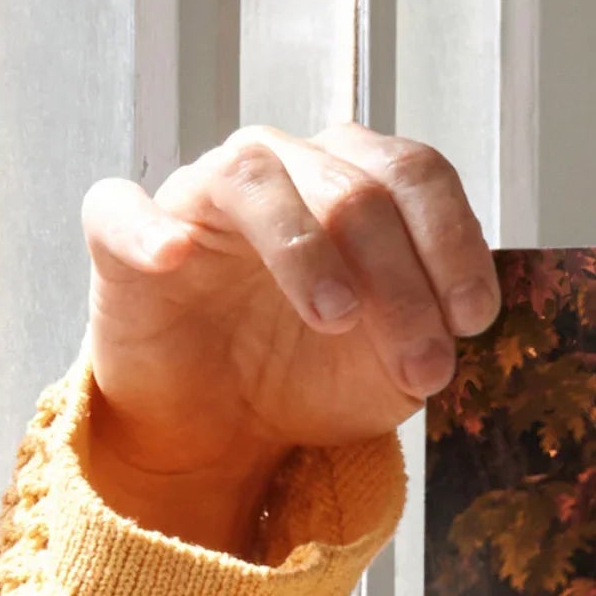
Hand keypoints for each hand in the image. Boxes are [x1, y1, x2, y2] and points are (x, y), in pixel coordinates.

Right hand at [76, 126, 497, 554]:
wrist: (223, 427)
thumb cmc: (311, 374)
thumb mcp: (393, 367)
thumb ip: (430, 333)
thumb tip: (460, 321)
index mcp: (356, 183)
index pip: (415, 175)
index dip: (452, 241)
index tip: (473, 320)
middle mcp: (283, 169)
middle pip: (353, 187)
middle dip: (400, 282)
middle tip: (422, 366)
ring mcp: (202, 195)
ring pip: (254, 178)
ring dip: (305, 249)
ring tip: (336, 318)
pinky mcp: (124, 237)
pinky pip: (121, 209)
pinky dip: (148, 229)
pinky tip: (174, 257)